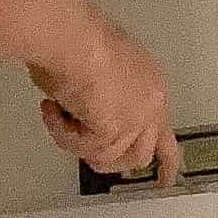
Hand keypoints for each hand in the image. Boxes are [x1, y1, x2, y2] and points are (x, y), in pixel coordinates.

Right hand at [30, 17, 178, 186]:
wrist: (71, 38)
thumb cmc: (77, 38)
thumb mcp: (97, 70)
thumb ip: (100, 97)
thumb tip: (79, 108)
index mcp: (152, 86)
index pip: (164, 133)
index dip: (165, 160)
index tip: (163, 180)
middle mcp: (151, 105)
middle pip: (140, 155)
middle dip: (112, 160)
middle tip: (88, 154)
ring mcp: (135, 120)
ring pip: (107, 158)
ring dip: (76, 141)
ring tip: (57, 111)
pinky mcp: (114, 131)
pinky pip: (85, 150)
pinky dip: (62, 133)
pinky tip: (52, 109)